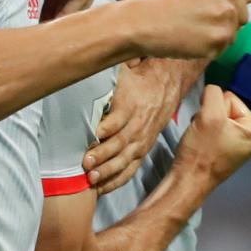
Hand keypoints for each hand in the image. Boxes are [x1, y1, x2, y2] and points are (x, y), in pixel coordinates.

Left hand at [83, 58, 193, 193]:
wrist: (165, 84)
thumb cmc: (137, 77)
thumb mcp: (122, 70)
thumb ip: (104, 74)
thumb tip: (84, 62)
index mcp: (131, 105)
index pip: (117, 120)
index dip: (104, 130)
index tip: (91, 137)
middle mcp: (138, 125)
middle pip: (119, 143)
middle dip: (102, 155)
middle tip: (85, 164)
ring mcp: (142, 139)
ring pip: (125, 159)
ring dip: (108, 171)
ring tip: (92, 179)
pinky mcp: (143, 148)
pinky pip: (131, 168)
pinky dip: (117, 179)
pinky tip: (102, 188)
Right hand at [128, 0, 250, 59]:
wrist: (144, 21)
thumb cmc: (166, 2)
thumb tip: (243, 3)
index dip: (231, 3)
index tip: (212, 8)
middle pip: (243, 13)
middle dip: (227, 20)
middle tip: (200, 21)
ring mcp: (226, 13)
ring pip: (235, 31)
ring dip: (219, 34)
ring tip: (195, 30)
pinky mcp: (221, 36)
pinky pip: (225, 46)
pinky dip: (211, 48)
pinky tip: (193, 40)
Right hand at [176, 85, 250, 182]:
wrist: (189, 179)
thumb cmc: (202, 151)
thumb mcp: (209, 115)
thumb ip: (212, 93)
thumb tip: (211, 89)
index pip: (230, 97)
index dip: (214, 109)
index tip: (210, 127)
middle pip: (225, 105)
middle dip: (210, 116)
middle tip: (205, 133)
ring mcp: (241, 140)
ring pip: (217, 114)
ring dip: (206, 122)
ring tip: (203, 138)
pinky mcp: (228, 145)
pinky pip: (215, 125)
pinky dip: (205, 130)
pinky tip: (203, 142)